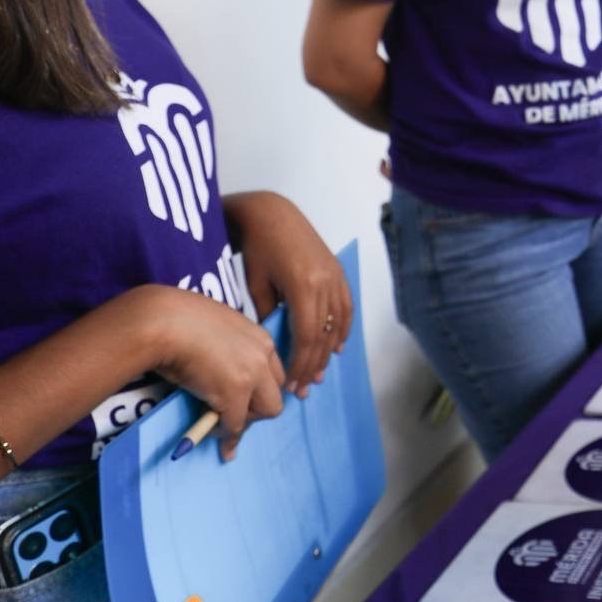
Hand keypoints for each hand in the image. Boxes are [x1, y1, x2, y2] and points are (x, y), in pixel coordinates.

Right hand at [140, 286, 287, 460]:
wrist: (162, 322)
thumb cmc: (177, 320)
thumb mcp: (214, 330)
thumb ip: (225, 349)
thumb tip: (215, 373)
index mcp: (260, 337)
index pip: (274, 372)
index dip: (259, 390)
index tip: (244, 400)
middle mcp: (263, 354)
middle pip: (277, 392)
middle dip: (256, 408)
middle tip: (231, 414)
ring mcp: (252, 374)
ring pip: (267, 411)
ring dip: (243, 421)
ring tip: (219, 424)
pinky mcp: (235, 393)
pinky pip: (235, 425)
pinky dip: (224, 435)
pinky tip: (209, 434)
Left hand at [228, 191, 353, 395]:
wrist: (272, 213)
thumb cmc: (256, 248)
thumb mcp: (255, 286)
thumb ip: (268, 317)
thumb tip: (274, 346)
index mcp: (304, 287)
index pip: (307, 337)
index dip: (301, 364)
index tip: (291, 383)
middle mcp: (326, 283)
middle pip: (324, 335)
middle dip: (314, 365)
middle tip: (304, 388)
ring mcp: (335, 276)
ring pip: (338, 324)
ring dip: (329, 352)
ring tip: (319, 374)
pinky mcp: (337, 272)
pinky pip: (346, 306)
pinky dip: (343, 329)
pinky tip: (337, 346)